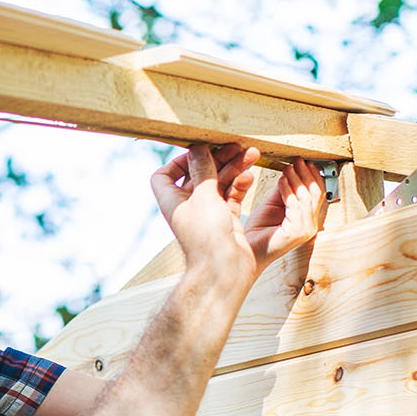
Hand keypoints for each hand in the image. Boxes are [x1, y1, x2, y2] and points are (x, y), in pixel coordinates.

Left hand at [150, 144, 324, 284]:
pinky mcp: (225, 219)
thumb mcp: (203, 195)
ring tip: (252, 153)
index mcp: (173, 200)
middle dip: (216, 158)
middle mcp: (188, 206)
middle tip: (235, 145)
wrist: (224, 270)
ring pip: (218, 183)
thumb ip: (202, 169)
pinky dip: (240, 184)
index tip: (197, 151)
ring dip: (233, 167)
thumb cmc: (207, 235)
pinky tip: (250, 174)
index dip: (177, 161)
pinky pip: (232, 195)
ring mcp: (207, 213)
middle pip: (198, 174)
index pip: (164, 175)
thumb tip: (198, 147)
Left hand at [241, 156, 326, 271]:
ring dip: (297, 179)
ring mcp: (305, 230)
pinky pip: (296, 205)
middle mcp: (310, 225)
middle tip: (297, 161)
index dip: (312, 175)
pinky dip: (289, 190)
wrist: (246, 248)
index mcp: (307, 219)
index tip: (302, 161)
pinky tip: (281, 181)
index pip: (318, 193)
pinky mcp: (297, 233)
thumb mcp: (273, 204)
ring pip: (307, 196)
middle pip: (317, 192)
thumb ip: (284, 190)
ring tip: (287, 168)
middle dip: (306, 174)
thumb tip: (290, 171)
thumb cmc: (258, 230)